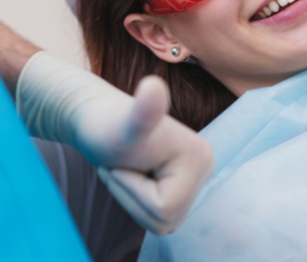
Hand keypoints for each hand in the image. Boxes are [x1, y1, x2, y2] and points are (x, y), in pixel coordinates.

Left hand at [17, 52, 213, 234]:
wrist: (99, 120)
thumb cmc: (106, 126)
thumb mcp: (124, 126)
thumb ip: (143, 111)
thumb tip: (154, 85)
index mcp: (201, 158)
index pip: (164, 208)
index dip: (132, 191)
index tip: (122, 163)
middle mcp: (207, 167)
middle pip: (166, 218)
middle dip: (133, 197)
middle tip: (121, 166)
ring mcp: (198, 177)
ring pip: (163, 221)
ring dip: (134, 200)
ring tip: (127, 169)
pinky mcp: (186, 184)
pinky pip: (161, 215)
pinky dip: (139, 201)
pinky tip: (135, 175)